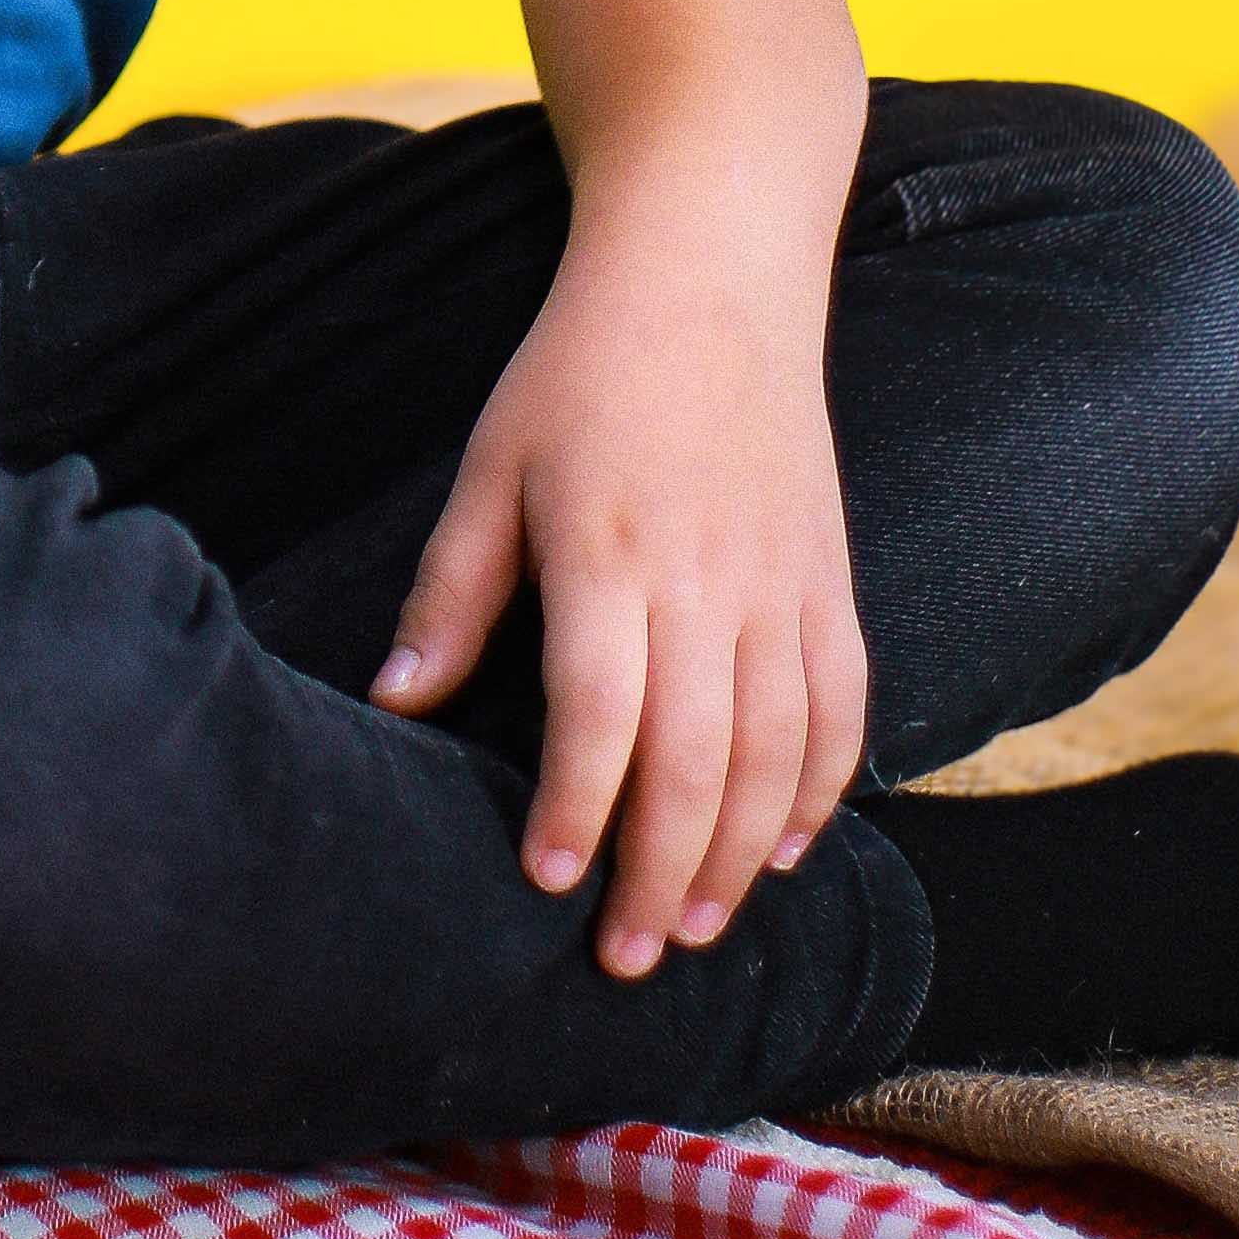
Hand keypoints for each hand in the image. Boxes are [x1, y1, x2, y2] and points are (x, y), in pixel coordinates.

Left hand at [372, 251, 869, 976]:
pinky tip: (782, 849)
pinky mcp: (829, 580)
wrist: (710, 280)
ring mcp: (782, 584)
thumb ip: (452, 594)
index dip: (577, 808)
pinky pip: (841, 707)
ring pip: (777, 752)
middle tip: (627, 958)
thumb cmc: (579, 375)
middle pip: (697, 758)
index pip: (601, 713)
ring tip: (694, 926)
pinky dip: (820, 789)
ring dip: (739, 855)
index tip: (547, 880)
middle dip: (661, 872)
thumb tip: (396, 703)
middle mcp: (707, 580)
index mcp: (608, 552)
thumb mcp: (491, 468)